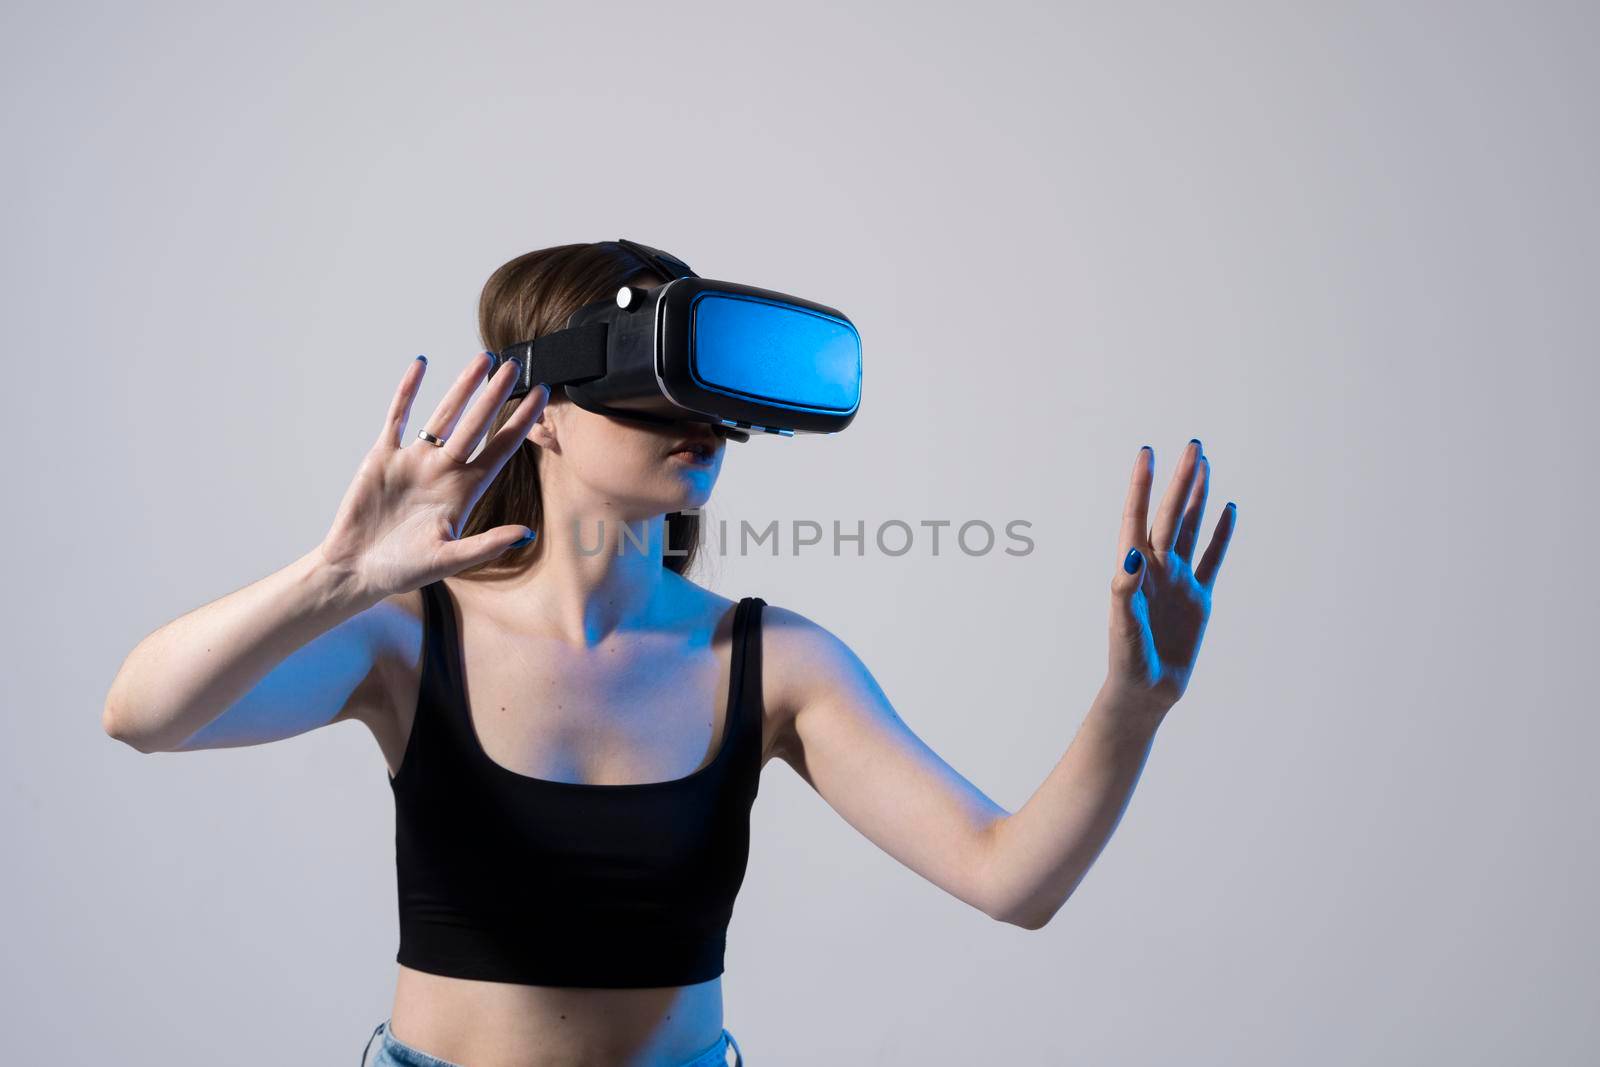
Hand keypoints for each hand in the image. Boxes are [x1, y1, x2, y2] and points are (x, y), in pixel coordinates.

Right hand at [316, 352, 549, 601]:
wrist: (355, 569)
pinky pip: (398, 416)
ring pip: (444, 415)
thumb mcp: (449, 560)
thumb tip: (527, 533)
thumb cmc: (403, 570)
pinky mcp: (384, 456)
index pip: (501, 449)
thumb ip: (486, 545)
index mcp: (464, 492)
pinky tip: (421, 364)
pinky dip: (409, 391)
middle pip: (477, 424)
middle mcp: (444, 471)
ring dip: (461, 387)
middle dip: (496, 395)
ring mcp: (415, 460)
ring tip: (482, 359)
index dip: (521, 422)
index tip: (542, 395)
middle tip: (514, 365)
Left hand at [1105, 440, 1236, 716]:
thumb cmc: (1127, 658)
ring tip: (1203, 465)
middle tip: (1192, 445)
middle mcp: (1156, 567)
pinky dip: (1220, 535)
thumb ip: (1124, 589)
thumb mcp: (1123, 625)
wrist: (1146, 690)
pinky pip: (1212, 559)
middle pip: (1170, 515)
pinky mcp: (1198, 598)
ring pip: (1190, 529)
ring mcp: (1178, 580)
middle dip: (1180, 480)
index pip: (1137, 517)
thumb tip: (1132, 553)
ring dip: (1196, 497)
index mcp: (1133, 568)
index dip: (1141, 485)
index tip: (1147, 452)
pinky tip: (1227, 510)